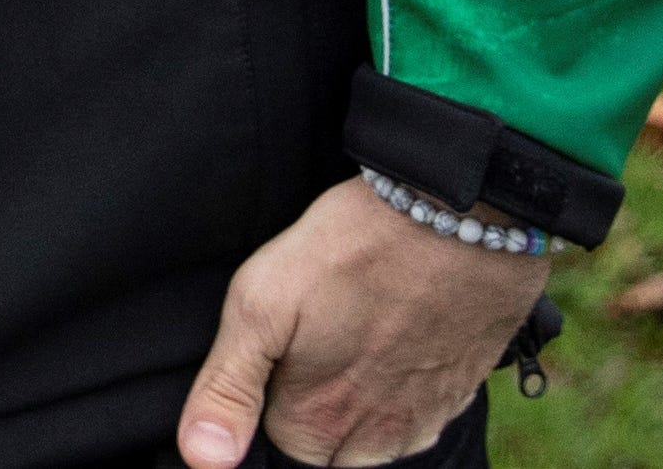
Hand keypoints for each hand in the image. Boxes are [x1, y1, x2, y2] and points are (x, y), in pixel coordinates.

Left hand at [172, 176, 552, 465]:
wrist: (456, 218)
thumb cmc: (350, 253)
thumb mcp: (260, 306)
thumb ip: (227, 390)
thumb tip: (202, 459)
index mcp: (320, 425)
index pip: (276, 438)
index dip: (270, 387)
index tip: (280, 340)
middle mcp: (378, 439)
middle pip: (325, 441)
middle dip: (313, 398)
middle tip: (320, 327)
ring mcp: (425, 419)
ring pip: (372, 432)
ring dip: (358, 396)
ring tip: (357, 325)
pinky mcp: (459, 395)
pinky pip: (416, 411)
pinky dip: (402, 383)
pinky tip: (396, 330)